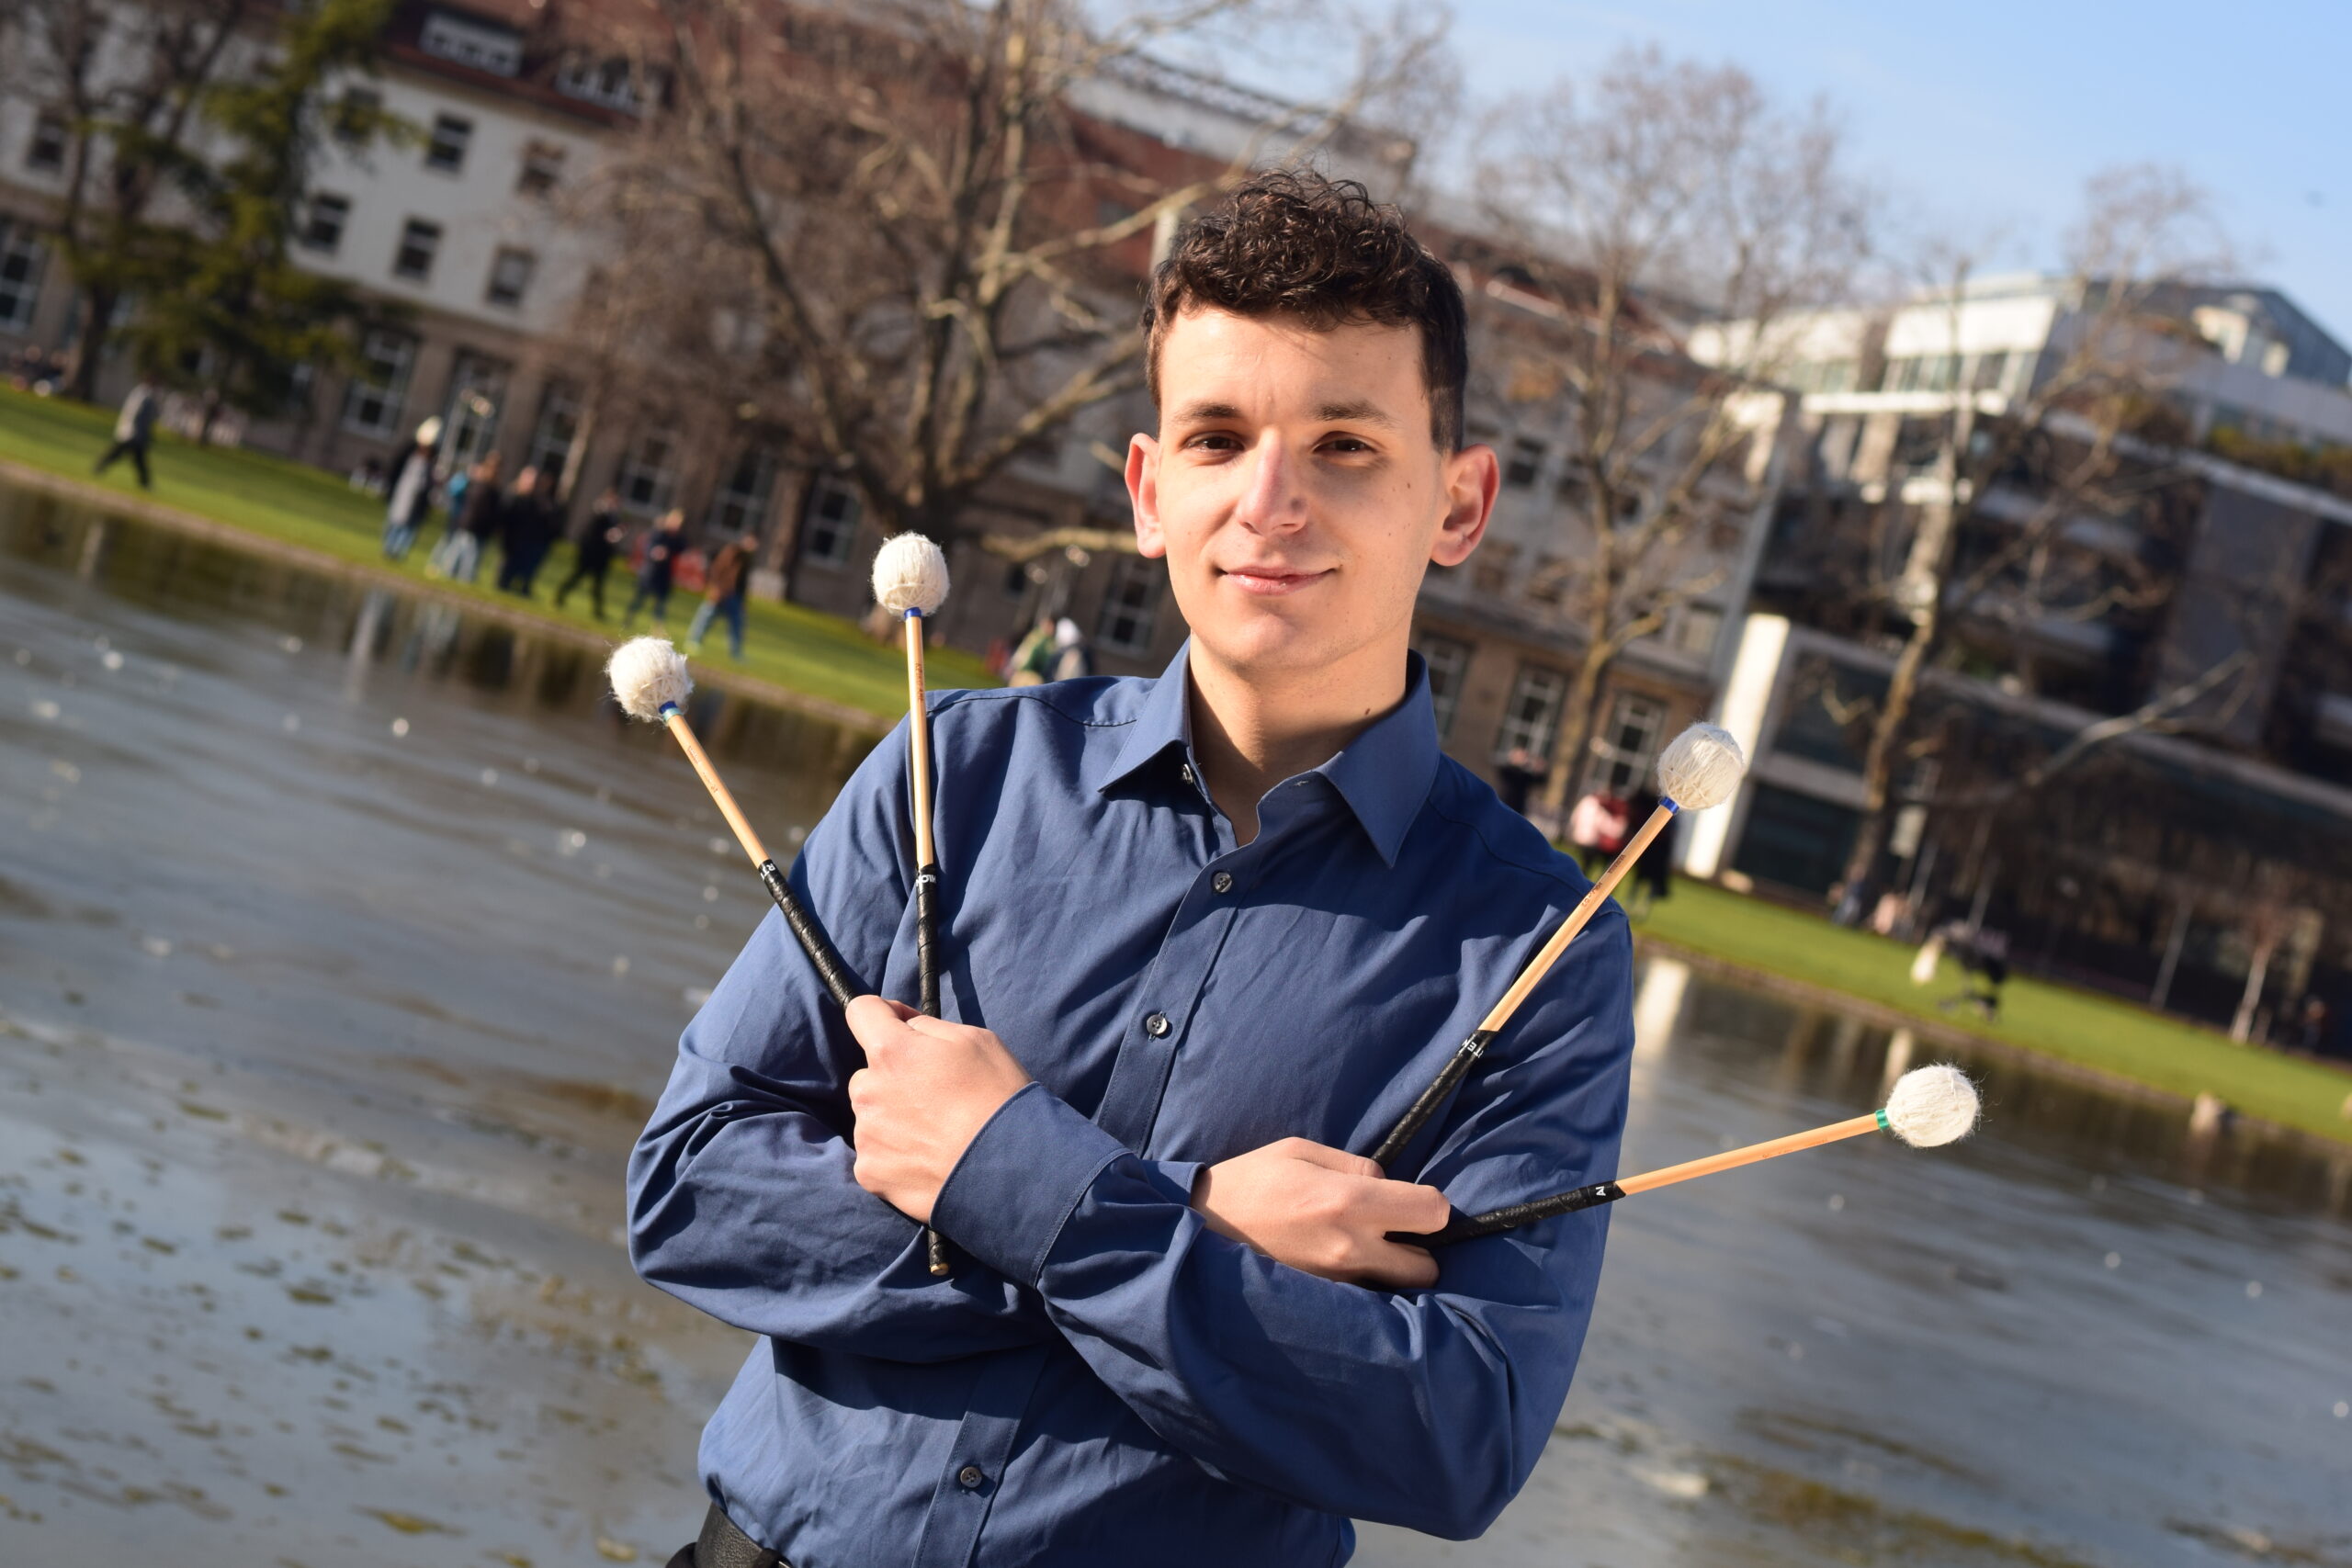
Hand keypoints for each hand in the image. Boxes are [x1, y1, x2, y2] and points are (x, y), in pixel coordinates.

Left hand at [845, 996, 1031, 1223]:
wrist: (1011, 1169)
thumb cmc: (997, 1097)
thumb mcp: (976, 1039)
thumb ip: (927, 1027)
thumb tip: (904, 1026)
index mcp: (891, 1051)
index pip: (861, 1011)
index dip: (884, 1015)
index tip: (904, 1028)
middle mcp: (868, 1090)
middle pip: (868, 1072)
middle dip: (893, 1077)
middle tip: (934, 1096)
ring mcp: (866, 1135)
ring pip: (871, 1114)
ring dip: (892, 1117)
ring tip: (935, 1133)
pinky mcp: (869, 1172)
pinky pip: (875, 1152)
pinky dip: (894, 1154)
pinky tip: (927, 1158)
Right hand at [1191, 1138, 1448, 1288]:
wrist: (1201, 1227)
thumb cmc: (1252, 1179)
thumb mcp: (1301, 1151)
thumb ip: (1355, 1165)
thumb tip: (1387, 1183)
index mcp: (1349, 1202)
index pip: (1432, 1213)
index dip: (1431, 1203)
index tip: (1411, 1198)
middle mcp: (1351, 1248)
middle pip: (1428, 1267)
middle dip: (1419, 1247)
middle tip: (1394, 1228)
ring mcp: (1338, 1282)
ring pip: (1399, 1288)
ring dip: (1394, 1268)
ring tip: (1368, 1245)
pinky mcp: (1323, 1301)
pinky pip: (1366, 1295)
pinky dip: (1366, 1281)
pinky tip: (1341, 1259)